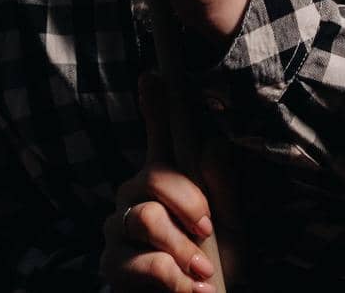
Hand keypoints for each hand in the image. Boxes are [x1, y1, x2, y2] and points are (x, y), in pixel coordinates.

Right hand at [100, 73, 217, 291]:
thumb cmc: (217, 265)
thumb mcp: (232, 222)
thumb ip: (220, 183)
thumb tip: (209, 141)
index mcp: (168, 181)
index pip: (161, 137)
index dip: (156, 105)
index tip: (156, 73)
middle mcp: (135, 198)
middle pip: (152, 176)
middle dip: (188, 202)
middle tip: (208, 228)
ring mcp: (118, 231)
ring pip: (145, 218)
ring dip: (183, 247)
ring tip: (202, 269)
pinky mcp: (112, 266)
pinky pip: (145, 261)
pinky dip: (176, 278)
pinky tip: (191, 289)